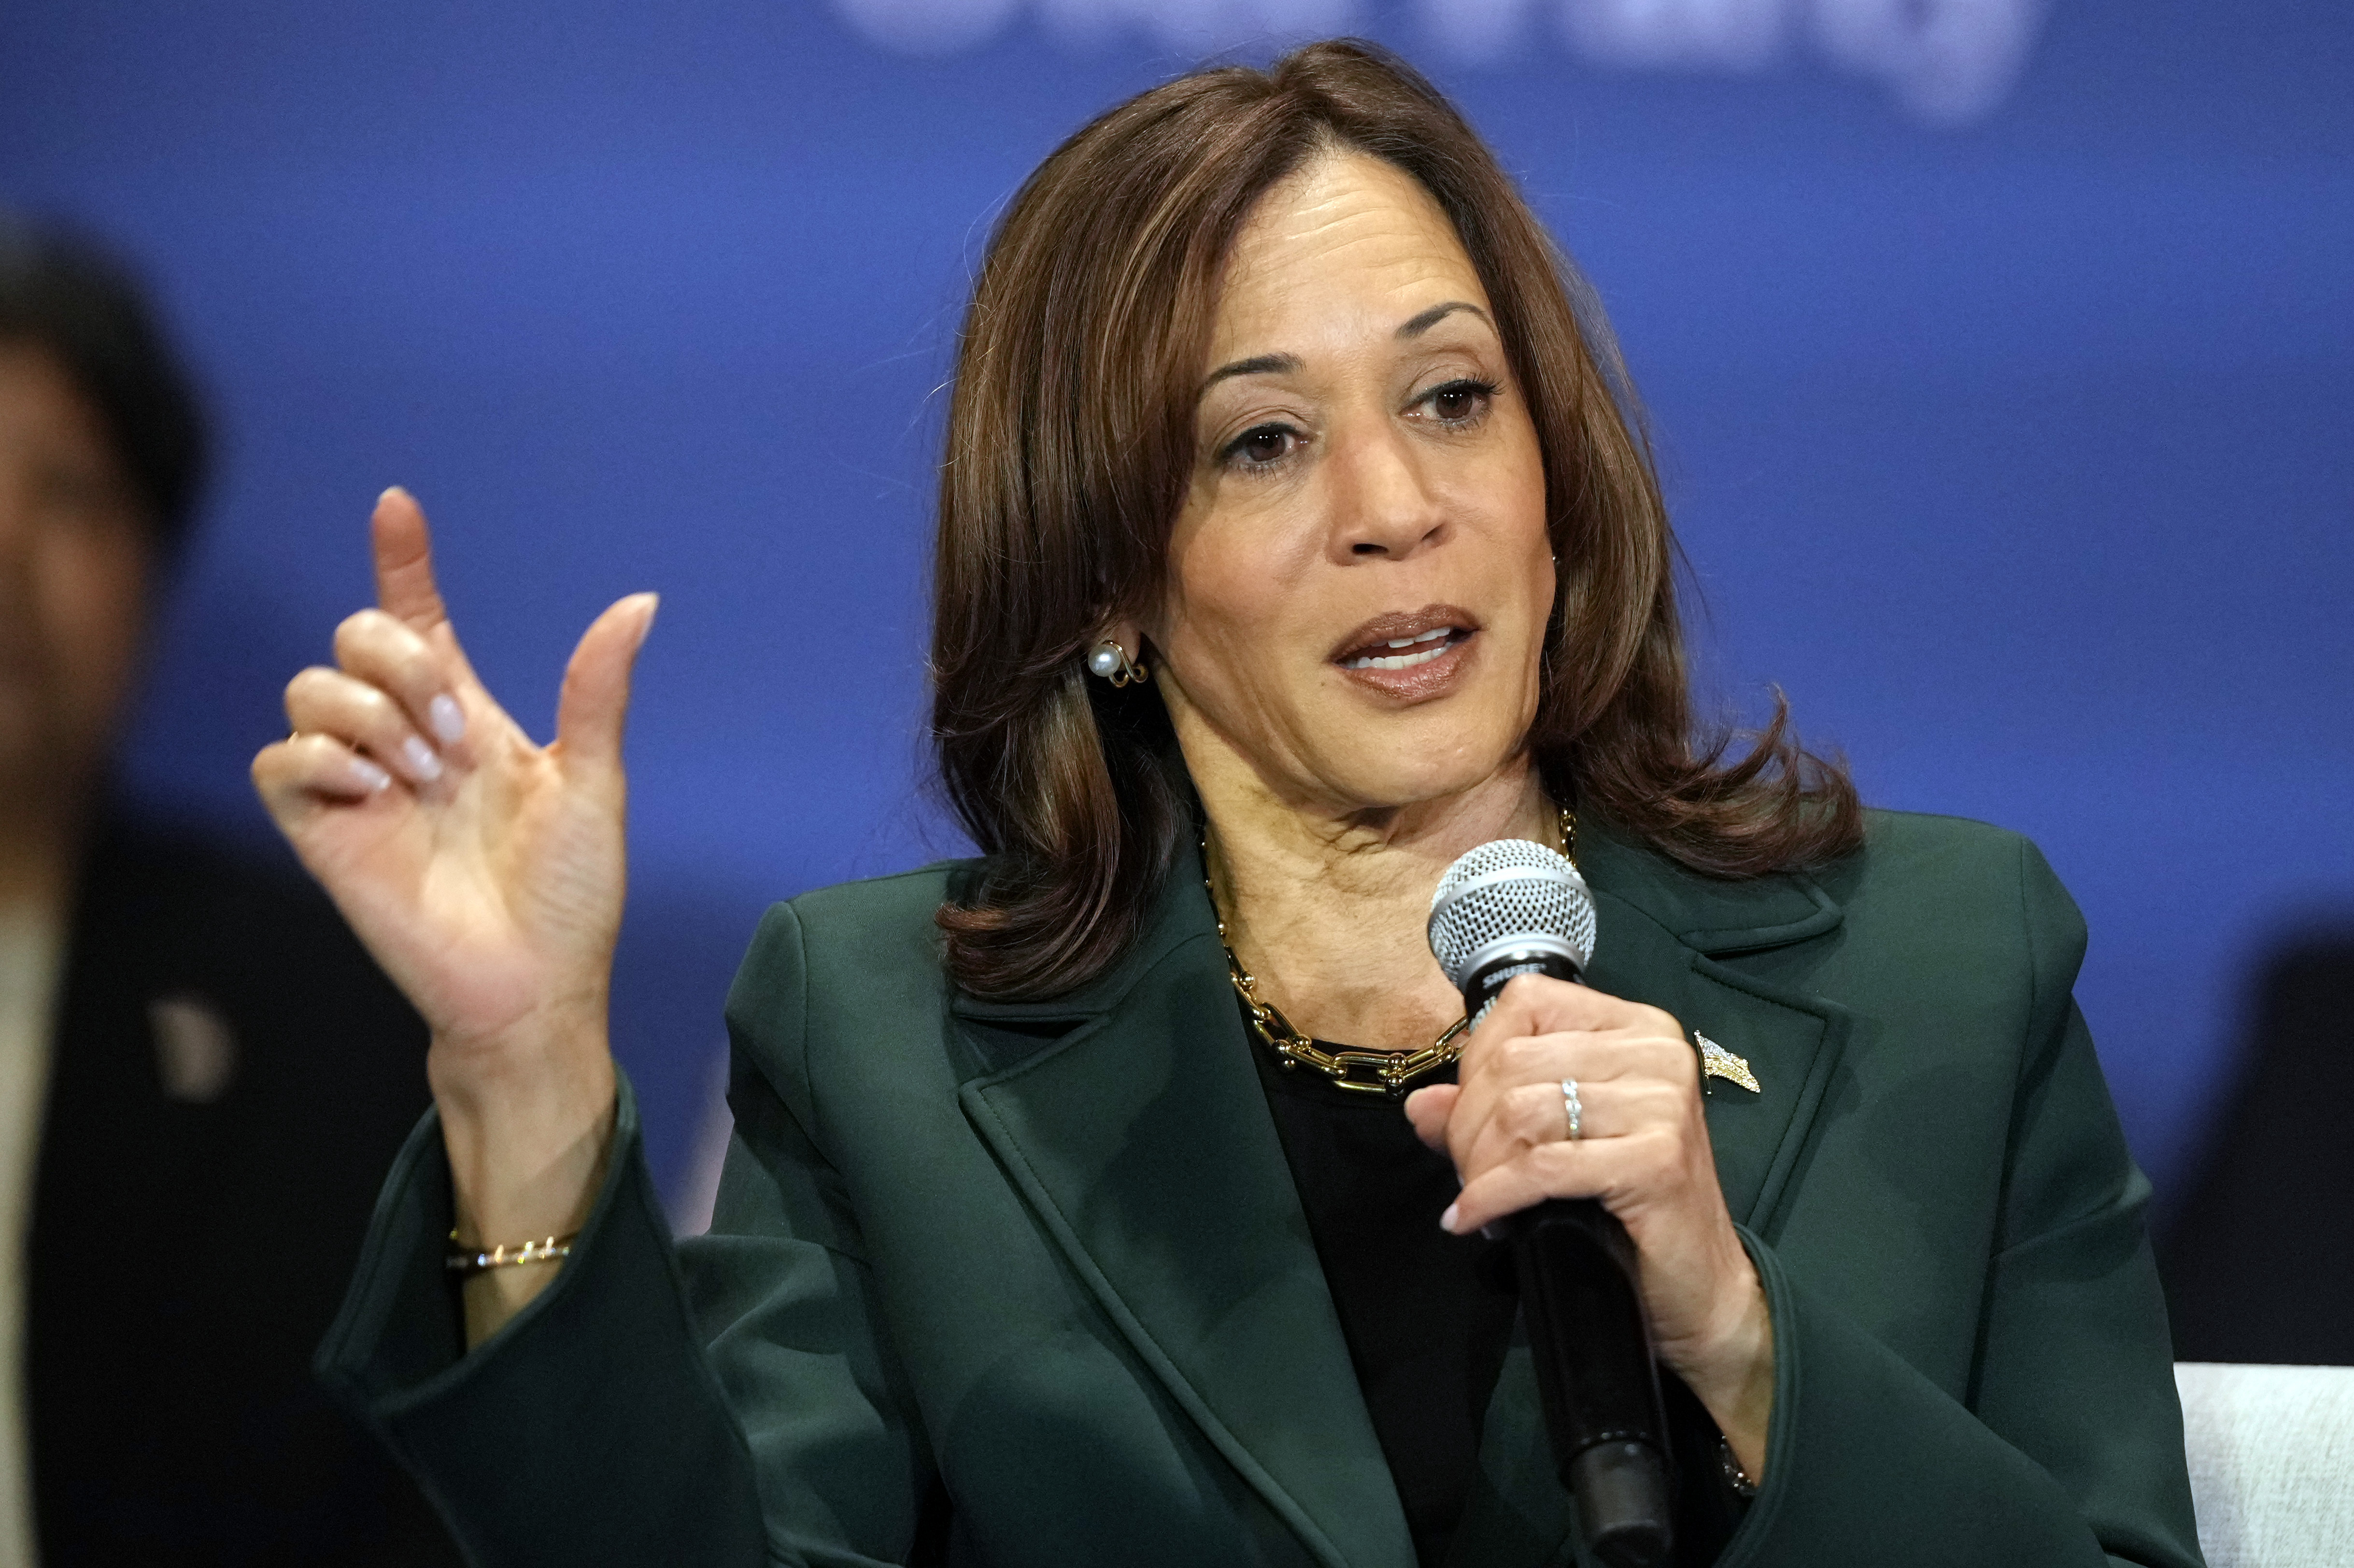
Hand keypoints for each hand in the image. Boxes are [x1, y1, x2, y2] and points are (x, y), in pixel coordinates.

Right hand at [252, 488, 655, 1338]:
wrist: (535, 984)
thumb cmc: (569, 896)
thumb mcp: (593, 783)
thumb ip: (596, 692)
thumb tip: (638, 602)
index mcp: (469, 720)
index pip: (419, 620)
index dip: (403, 564)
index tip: (399, 507)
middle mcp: (406, 740)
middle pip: (353, 636)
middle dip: (399, 663)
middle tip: (454, 740)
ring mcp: (359, 784)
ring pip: (310, 686)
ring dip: (370, 716)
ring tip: (423, 780)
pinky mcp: (321, 830)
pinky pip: (279, 759)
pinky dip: (324, 763)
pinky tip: (376, 798)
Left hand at [1404, 975, 1773, 1478]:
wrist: (1699, 1288)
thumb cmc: (1628, 1209)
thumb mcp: (1558, 1142)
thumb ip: (1488, 1113)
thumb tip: (1419, 1105)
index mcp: (1634, 1028)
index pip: (1525, 1002)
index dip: (1477, 1058)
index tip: (1469, 1115)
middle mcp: (1656, 1052)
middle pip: (1512, 1061)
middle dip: (1469, 1125)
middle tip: (1469, 1175)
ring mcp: (1661, 1102)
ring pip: (1520, 1110)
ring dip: (1479, 1163)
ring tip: (1478, 1197)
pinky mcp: (1657, 1158)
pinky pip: (1542, 1166)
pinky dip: (1493, 1195)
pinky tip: (1474, 1219)